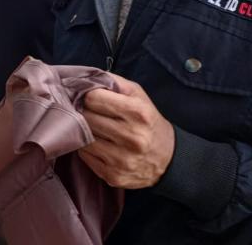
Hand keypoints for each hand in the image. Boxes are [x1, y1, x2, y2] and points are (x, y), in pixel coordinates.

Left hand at [78, 74, 174, 188]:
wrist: (169, 159)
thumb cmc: (148, 121)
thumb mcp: (138, 95)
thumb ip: (112, 81)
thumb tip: (83, 77)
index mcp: (138, 113)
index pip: (93, 98)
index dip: (87, 95)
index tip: (87, 97)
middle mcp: (131, 137)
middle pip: (86, 118)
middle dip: (82, 112)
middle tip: (84, 111)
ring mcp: (122, 159)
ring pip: (82, 138)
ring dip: (83, 131)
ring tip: (92, 128)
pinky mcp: (113, 176)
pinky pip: (84, 156)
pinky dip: (86, 148)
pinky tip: (97, 144)